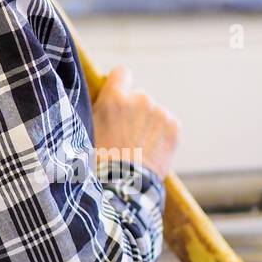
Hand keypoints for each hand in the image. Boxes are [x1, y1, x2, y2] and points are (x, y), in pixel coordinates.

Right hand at [91, 65, 180, 179]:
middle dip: (133, 113)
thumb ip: (99, 111)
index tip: (118, 102)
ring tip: (138, 149)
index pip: (121, 74)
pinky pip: (167, 124)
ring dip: (147, 125)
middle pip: (138, 98)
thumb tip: (105, 103)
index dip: (119, 87)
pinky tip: (151, 151)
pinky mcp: (173, 126)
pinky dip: (161, 135)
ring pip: (153, 113)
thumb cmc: (100, 164)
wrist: (125, 187)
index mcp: (114, 98)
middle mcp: (139, 99)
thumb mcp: (88, 131)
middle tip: (125, 138)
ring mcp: (159, 112)